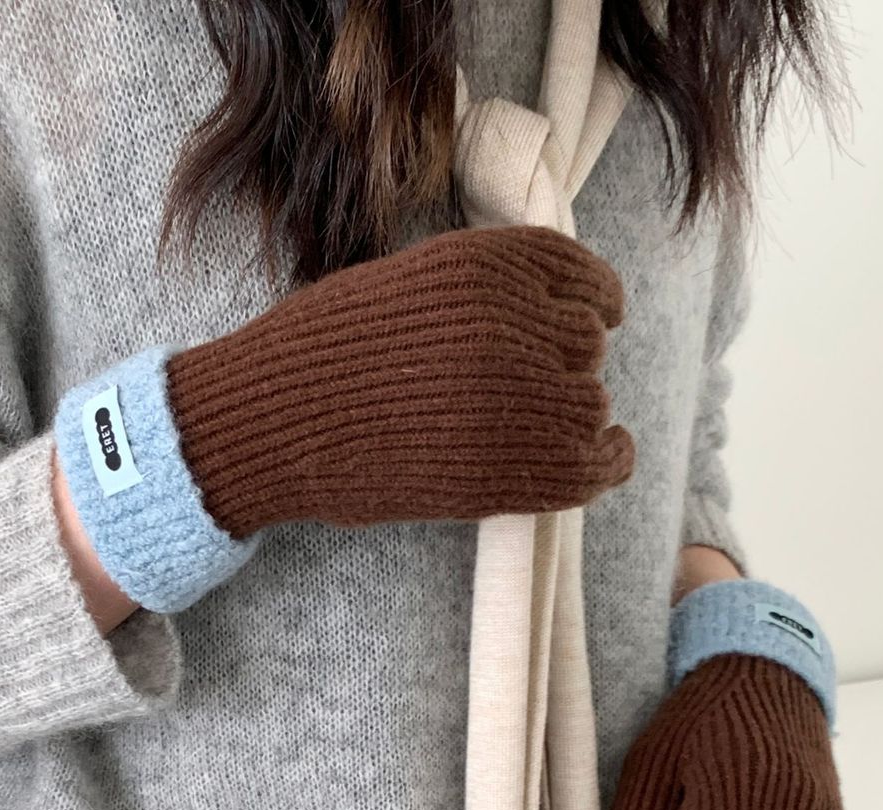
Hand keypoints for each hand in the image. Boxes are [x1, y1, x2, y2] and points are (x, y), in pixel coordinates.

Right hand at [164, 224, 633, 537]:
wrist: (273, 423)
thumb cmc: (322, 352)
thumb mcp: (405, 284)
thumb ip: (480, 290)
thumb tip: (548, 313)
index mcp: (485, 266)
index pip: (580, 277)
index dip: (594, 302)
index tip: (595, 319)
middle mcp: (511, 325)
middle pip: (586, 345)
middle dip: (566, 363)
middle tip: (531, 386)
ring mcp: (514, 400)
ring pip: (592, 403)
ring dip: (576, 415)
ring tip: (542, 427)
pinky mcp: (507, 471)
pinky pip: (596, 464)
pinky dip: (609, 459)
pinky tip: (605, 455)